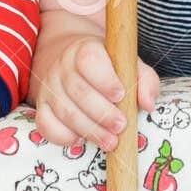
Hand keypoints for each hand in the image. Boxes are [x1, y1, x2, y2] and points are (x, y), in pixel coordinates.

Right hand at [31, 34, 158, 150]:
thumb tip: (148, 103)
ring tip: (110, 141)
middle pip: (78, 91)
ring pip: (65, 111)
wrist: (71, 58)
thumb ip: (144, 79)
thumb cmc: (106, 64)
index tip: (120, 95)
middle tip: (121, 126)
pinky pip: (46, 125)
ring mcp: (50, 87)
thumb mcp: (128, 63)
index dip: (104, 80)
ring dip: (89, 130)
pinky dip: (63, 136)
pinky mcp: (42, 106)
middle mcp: (63, 67)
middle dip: (102, 114)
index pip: (89, 60)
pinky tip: (81, 139)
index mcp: (85, 49)